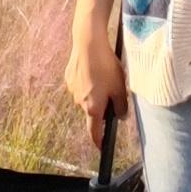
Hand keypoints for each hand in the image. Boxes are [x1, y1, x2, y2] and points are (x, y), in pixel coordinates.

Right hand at [63, 15, 124, 133]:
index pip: (94, 132)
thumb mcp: (120, 88)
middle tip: (113, 91)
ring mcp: (72, 90)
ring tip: (103, 75)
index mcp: (93, 108)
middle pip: (92, 112)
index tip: (102, 147)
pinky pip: (80, 86)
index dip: (99, 141)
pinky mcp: (69, 78)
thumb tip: (121, 116)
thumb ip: (121, 106)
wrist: (88, 44)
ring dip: (95, 93)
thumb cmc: (106, 66)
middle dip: (102, 106)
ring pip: (86, 98)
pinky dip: (88, 82)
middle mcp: (79, 102)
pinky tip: (94, 69)